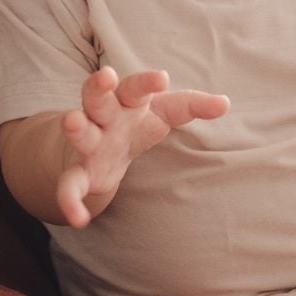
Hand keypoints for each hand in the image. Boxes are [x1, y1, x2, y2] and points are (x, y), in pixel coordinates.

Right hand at [57, 67, 229, 227]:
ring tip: (73, 122)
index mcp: (126, 101)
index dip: (147, 82)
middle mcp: (104, 117)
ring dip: (76, 127)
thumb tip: (225, 102)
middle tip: (105, 77)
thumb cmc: (134, 122)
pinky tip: (77, 218)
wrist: (93, 148)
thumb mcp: (162, 112)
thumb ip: (191, 106)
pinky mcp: (80, 172)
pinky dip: (69, 199)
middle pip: (98, 98)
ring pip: (80, 132)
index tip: (163, 78)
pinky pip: (70, 184)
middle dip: (99, 87)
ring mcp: (89, 143)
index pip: (135, 87)